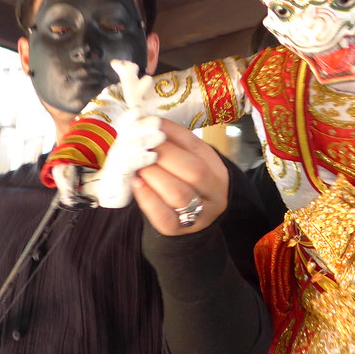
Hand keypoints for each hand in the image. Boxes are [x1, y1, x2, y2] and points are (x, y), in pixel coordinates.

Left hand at [132, 120, 229, 235]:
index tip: (151, 122)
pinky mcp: (177, 231)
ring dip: (155, 174)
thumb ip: (174, 147)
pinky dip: (147, 197)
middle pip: (194, 171)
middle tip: (143, 145)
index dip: (173, 132)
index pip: (198, 147)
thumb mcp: (189, 165)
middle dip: (164, 153)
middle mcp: (214, 194)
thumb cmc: (186, 187)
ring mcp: (198, 214)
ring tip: (139, 164)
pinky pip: (163, 216)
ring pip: (179, 193)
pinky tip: (137, 183)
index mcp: (218, 171)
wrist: (190, 225)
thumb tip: (148, 123)